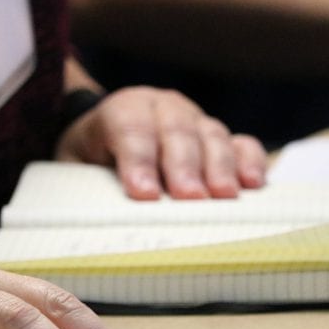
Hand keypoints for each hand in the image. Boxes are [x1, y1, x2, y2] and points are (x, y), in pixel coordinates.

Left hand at [55, 86, 267, 198]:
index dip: (138, 159)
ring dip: (219, 166)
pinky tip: (253, 185)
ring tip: (224, 196)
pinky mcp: (219, 138)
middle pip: (176, 130)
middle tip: (189, 198)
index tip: (143, 193)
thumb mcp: (75, 168)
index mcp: (122, 109)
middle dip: (183, 165)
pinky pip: (241, 143)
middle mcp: (162, 107)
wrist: (106, 137)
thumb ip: (87, 184)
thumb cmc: (91, 159)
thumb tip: (100, 221)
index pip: (129, 126)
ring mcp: (195, 120)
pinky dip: (250, 161)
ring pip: (211, 134)